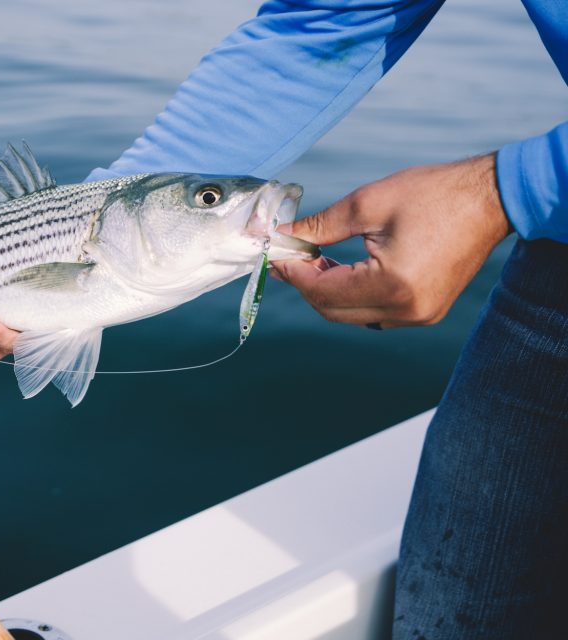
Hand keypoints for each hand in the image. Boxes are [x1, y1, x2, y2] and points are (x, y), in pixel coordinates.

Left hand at [271, 154, 509, 327]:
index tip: (276, 253)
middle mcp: (406, 310)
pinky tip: (342, 270)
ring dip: (327, 292)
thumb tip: (283, 236)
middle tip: (290, 255)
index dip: (293, 274)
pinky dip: (352, 296)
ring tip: (314, 258)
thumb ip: (320, 226)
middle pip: (333, 311)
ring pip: (352, 316)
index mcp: (392, 285)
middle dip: (306, 284)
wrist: (491, 199)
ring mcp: (419, 316)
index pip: (322, 292)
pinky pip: (374, 314)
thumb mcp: (367, 204)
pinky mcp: (427, 312)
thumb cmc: (433, 194)